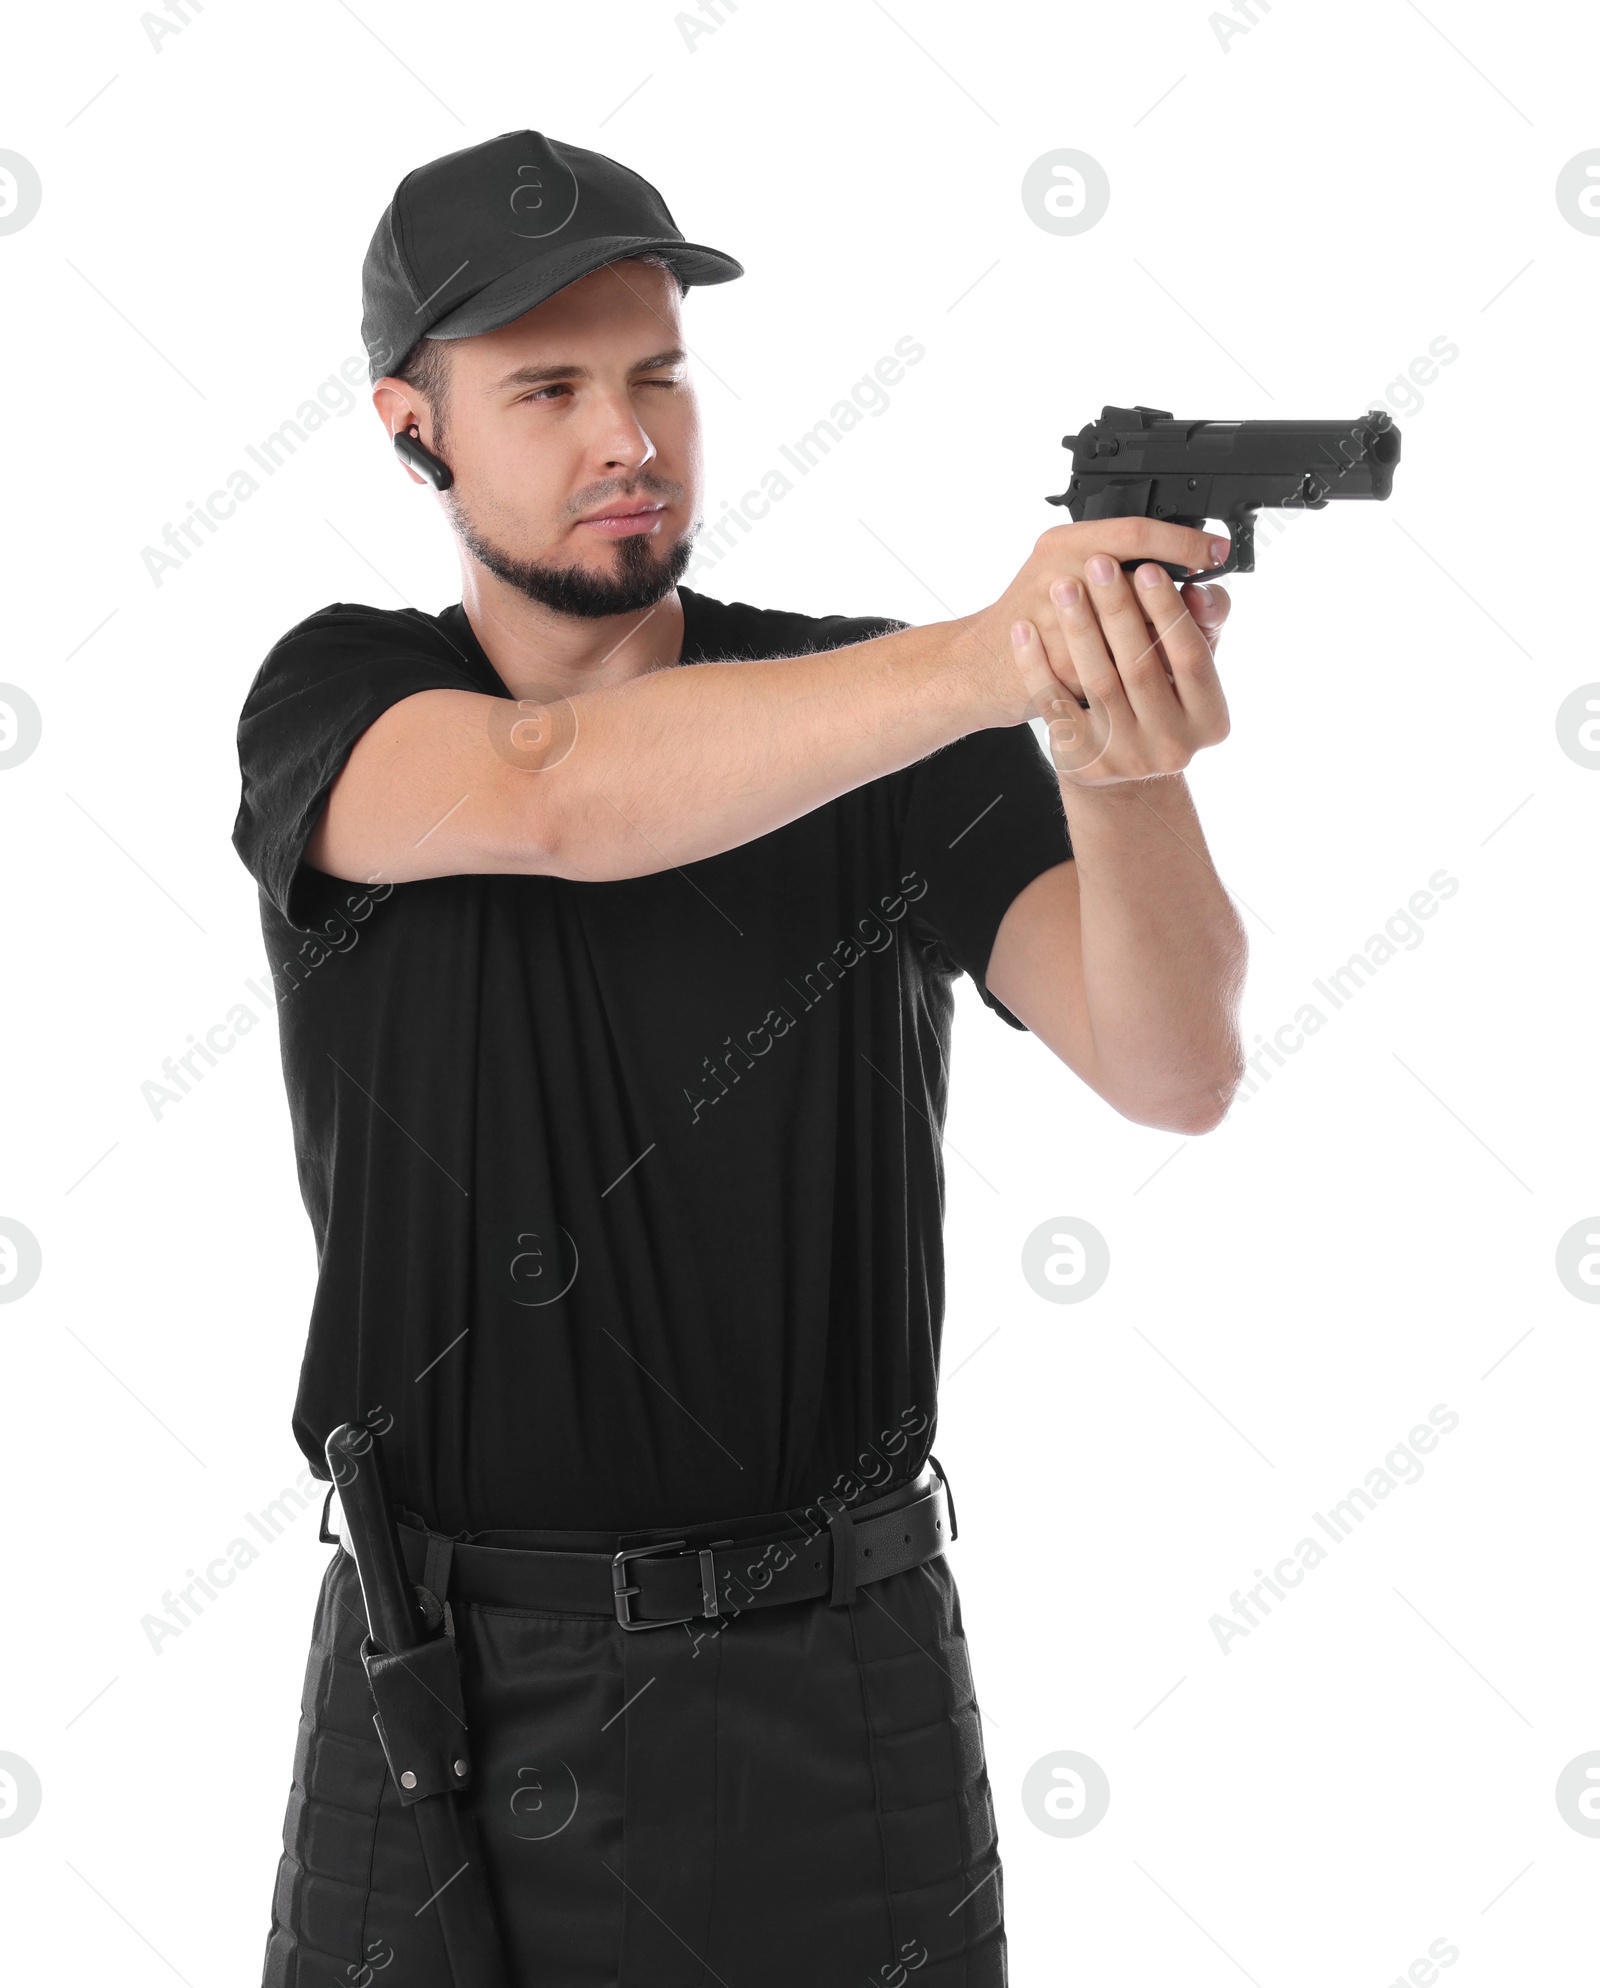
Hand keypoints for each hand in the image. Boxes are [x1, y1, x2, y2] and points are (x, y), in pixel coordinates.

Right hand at [962, 518, 1223, 724]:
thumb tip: (1206, 594)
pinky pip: (1110, 670)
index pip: (1136, 532)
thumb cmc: (1041, 622)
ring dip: (1158, 642)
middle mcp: (1055, 569)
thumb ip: (1136, 575)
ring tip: (1173, 651)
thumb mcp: (1079, 579)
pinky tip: (1145, 680)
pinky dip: (1133, 675)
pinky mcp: (1050, 661)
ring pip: (1130, 629)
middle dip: (1177, 601)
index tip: (1216, 553)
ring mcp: (1050, 617)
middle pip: (1139, 581)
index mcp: (1065, 542)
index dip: (1183, 543)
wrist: (985, 666)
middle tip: (1203, 612)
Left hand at [1004, 533, 1231, 785]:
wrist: (1117, 763)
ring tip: (1062, 585)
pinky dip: (1036, 663)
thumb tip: (1197, 588)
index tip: (1149, 567)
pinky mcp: (1082, 759)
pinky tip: (1025, 629)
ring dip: (1078, 628)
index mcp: (1210, 721)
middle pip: (1141, 667)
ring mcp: (1126, 757)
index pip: (1192, 656)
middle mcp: (1172, 747)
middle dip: (1118, 610)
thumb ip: (1201, 624)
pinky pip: (1054, 703)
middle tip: (1099, 564)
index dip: (1169, 610)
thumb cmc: (1157, 698)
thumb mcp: (1186, 668)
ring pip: (1098, 682)